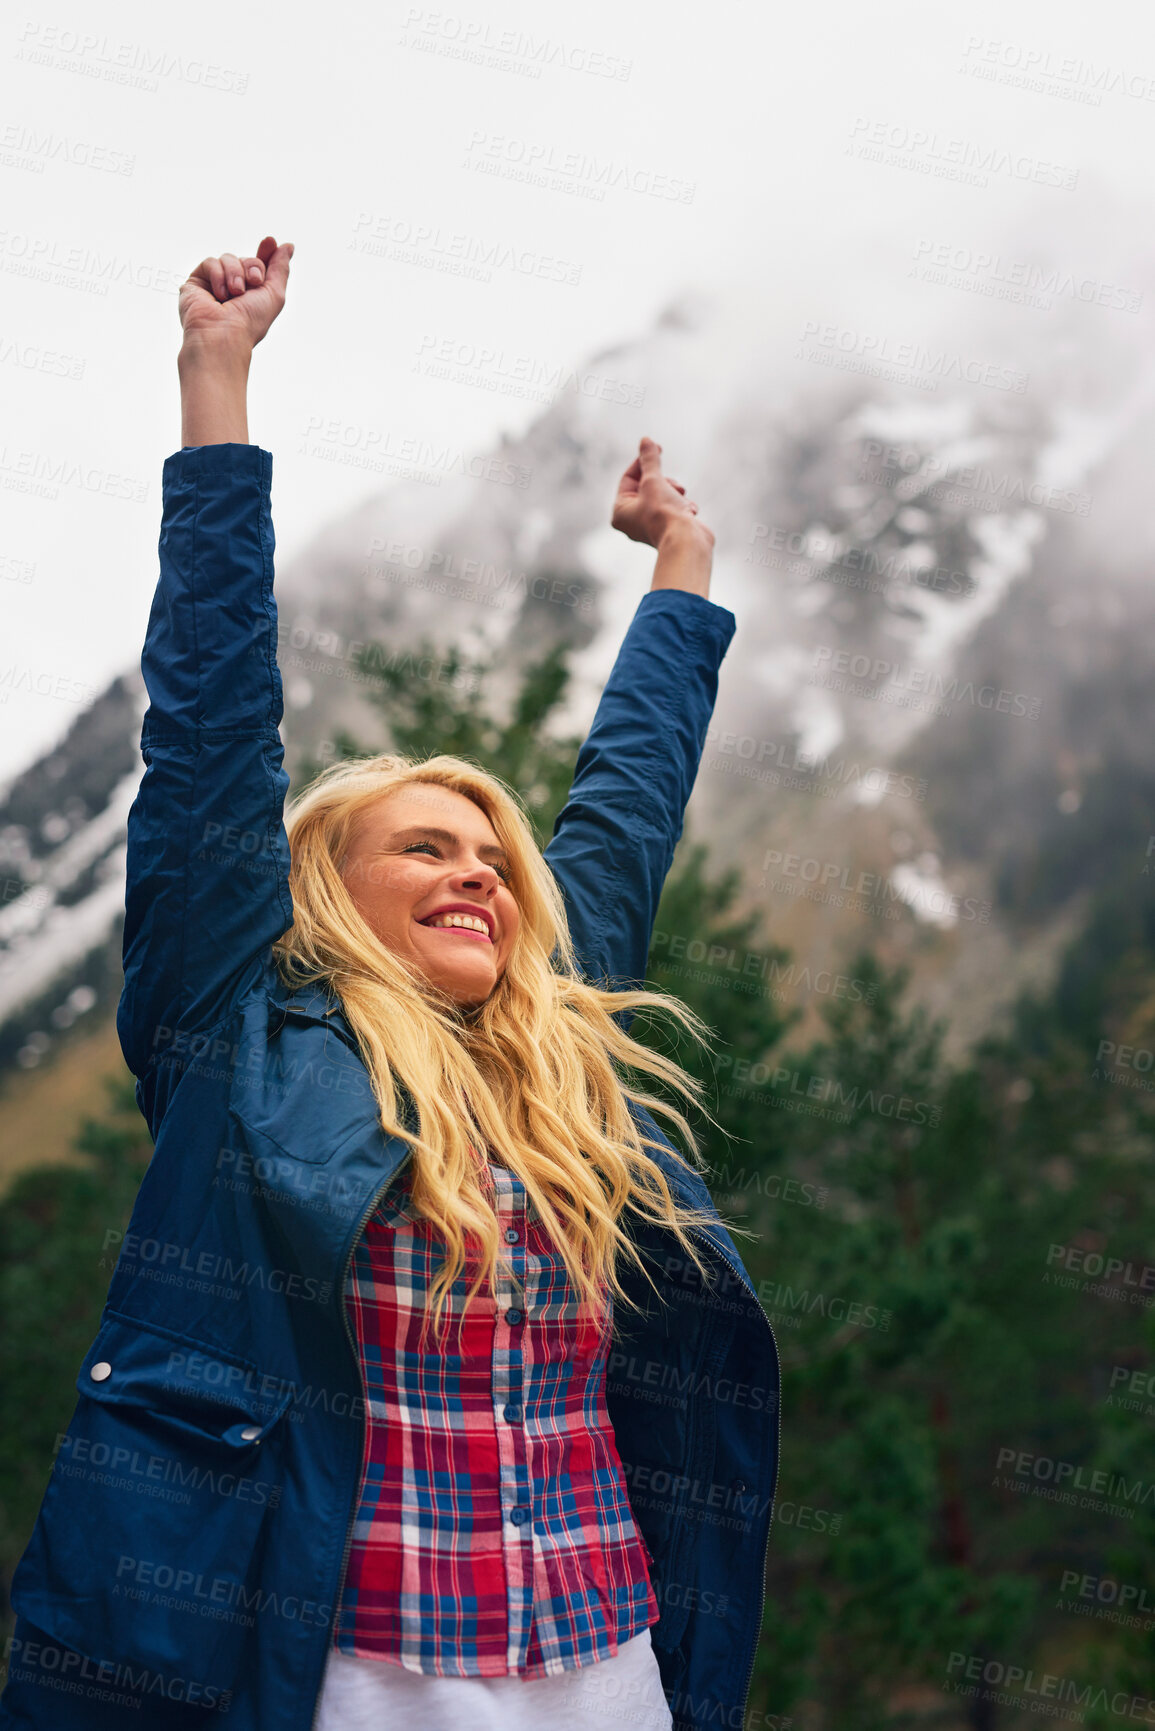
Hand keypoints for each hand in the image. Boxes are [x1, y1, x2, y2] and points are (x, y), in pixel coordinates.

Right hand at [178, 235, 294, 349]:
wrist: (223, 334)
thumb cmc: (250, 321)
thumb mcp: (274, 294)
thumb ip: (280, 269)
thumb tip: (288, 245)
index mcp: (252, 295)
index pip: (258, 266)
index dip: (265, 253)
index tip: (270, 241)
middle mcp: (233, 289)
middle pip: (246, 259)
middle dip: (253, 267)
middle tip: (254, 283)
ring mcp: (214, 285)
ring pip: (228, 258)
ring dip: (235, 274)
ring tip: (234, 294)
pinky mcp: (196, 283)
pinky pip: (210, 262)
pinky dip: (218, 275)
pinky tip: (219, 295)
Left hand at [610, 436, 711, 549]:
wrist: (686, 542)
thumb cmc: (664, 513)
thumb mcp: (653, 480)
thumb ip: (649, 459)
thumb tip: (645, 440)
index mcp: (620, 512)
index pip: (628, 478)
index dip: (643, 461)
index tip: (656, 448)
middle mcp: (632, 522)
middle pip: (646, 486)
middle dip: (663, 480)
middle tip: (674, 483)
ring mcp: (650, 526)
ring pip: (662, 496)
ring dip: (675, 493)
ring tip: (681, 496)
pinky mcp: (668, 529)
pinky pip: (673, 509)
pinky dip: (682, 506)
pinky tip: (688, 511)